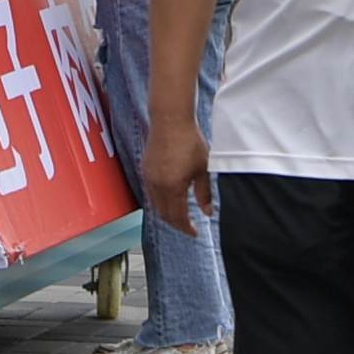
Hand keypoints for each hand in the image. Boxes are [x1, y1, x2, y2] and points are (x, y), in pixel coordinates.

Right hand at [141, 110, 212, 235]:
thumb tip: (208, 212)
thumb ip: (205, 193)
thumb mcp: (203, 169)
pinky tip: (171, 199)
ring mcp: (149, 177)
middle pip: (164, 214)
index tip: (194, 233)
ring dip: (167, 213)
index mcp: (172, 186)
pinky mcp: (146, 170)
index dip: (186, 227)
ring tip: (181, 215)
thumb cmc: (189, 141)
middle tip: (188, 227)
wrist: (170, 120)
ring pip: (156, 205)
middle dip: (176, 224)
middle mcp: (157, 185)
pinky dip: (160, 202)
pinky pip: (151, 194)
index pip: (178, 216)